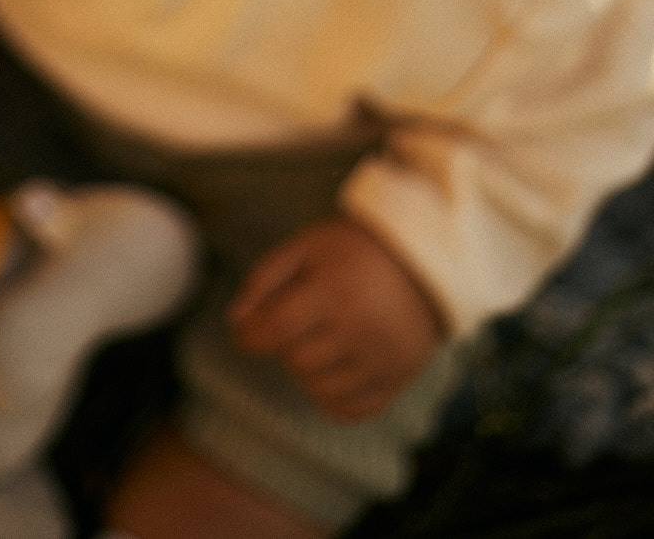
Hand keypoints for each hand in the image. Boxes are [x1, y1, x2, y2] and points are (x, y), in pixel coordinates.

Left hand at [227, 217, 445, 422]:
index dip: (251, 336)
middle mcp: (361, 329)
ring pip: (320, 390)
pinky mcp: (398, 379)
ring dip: (305, 372)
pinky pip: (351, 410)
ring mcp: (382, 359)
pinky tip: (332, 369)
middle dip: (283, 347)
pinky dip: (332, 397)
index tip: (245, 333)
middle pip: (297, 362)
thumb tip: (235, 321)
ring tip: (315, 343)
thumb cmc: (352, 252)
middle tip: (292, 327)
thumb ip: (264, 278)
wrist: (421, 262)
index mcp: (334, 290)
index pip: (276, 328)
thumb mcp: (305, 246)